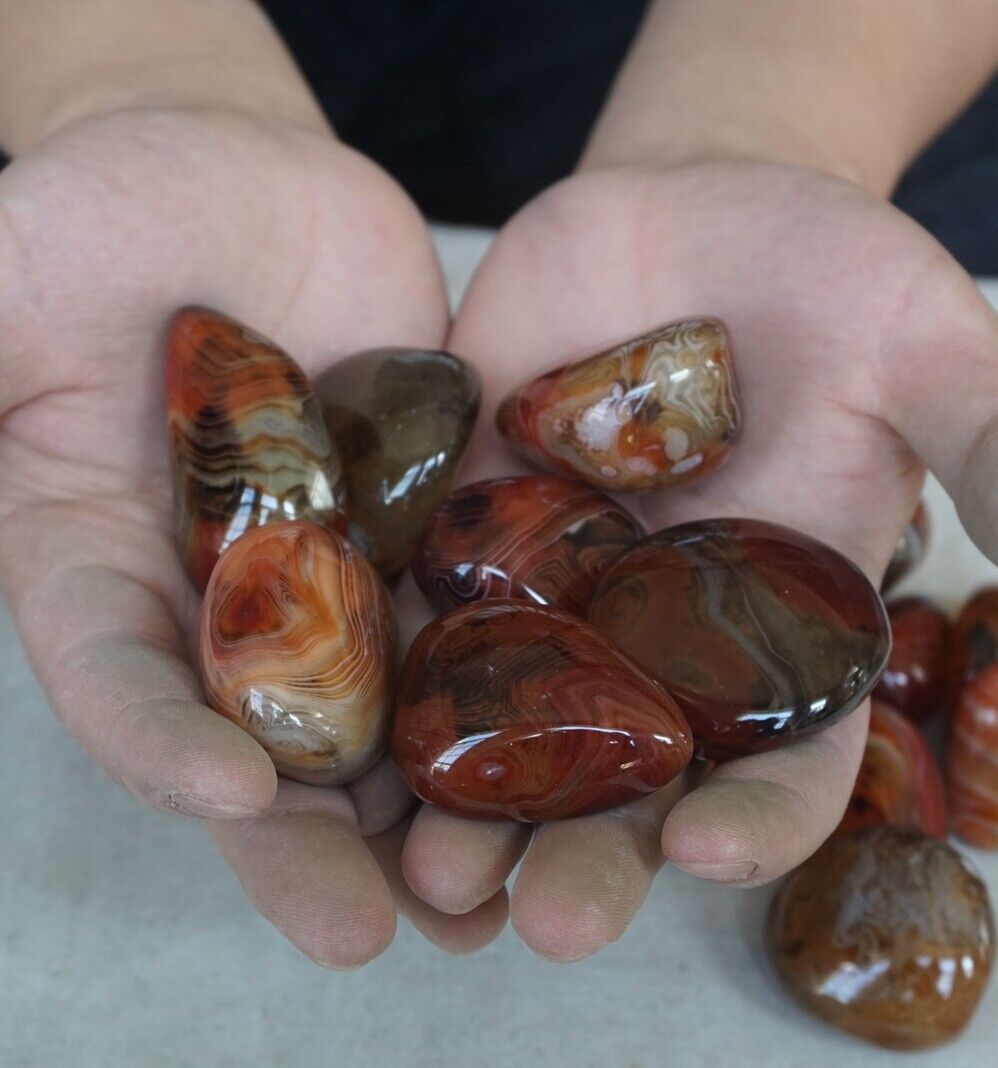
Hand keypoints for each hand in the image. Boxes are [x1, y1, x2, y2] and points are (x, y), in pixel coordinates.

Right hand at [0, 105, 508, 965]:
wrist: (240, 184)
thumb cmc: (102, 218)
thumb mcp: (9, 279)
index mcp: (112, 568)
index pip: (127, 681)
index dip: (166, 746)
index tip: (231, 800)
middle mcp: (235, 599)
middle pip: (273, 741)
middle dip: (319, 841)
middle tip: (377, 934)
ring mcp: (345, 567)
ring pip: (390, 708)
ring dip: (436, 807)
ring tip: (496, 902)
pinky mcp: (433, 523)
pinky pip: (480, 609)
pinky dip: (519, 683)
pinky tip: (573, 753)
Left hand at [398, 158, 997, 959]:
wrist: (699, 209)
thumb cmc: (835, 280)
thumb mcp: (928, 347)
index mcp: (781, 628)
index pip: (782, 756)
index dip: (759, 813)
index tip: (714, 851)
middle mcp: (660, 632)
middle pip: (627, 772)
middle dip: (588, 848)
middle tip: (539, 919)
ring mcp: (552, 582)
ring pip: (508, 717)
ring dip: (469, 798)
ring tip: (427, 869)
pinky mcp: (463, 518)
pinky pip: (417, 601)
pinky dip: (386, 663)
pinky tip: (345, 725)